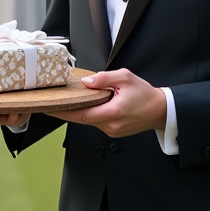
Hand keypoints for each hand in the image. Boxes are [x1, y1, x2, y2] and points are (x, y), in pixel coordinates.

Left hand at [50, 69, 166, 137]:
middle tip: (54, 101)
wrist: (160, 110)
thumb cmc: (145, 94)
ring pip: (89, 121)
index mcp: (113, 112)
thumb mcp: (125, 78)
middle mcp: (111, 125)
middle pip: (82, 119)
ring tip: (73, 99)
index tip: (49, 108)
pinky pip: (97, 122)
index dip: (63, 112)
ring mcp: (112, 131)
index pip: (81, 115)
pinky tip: (90, 105)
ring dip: (81, 111)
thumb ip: (104, 79)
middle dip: (68, 110)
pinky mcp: (113, 132)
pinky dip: (91, 114)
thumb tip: (86, 82)